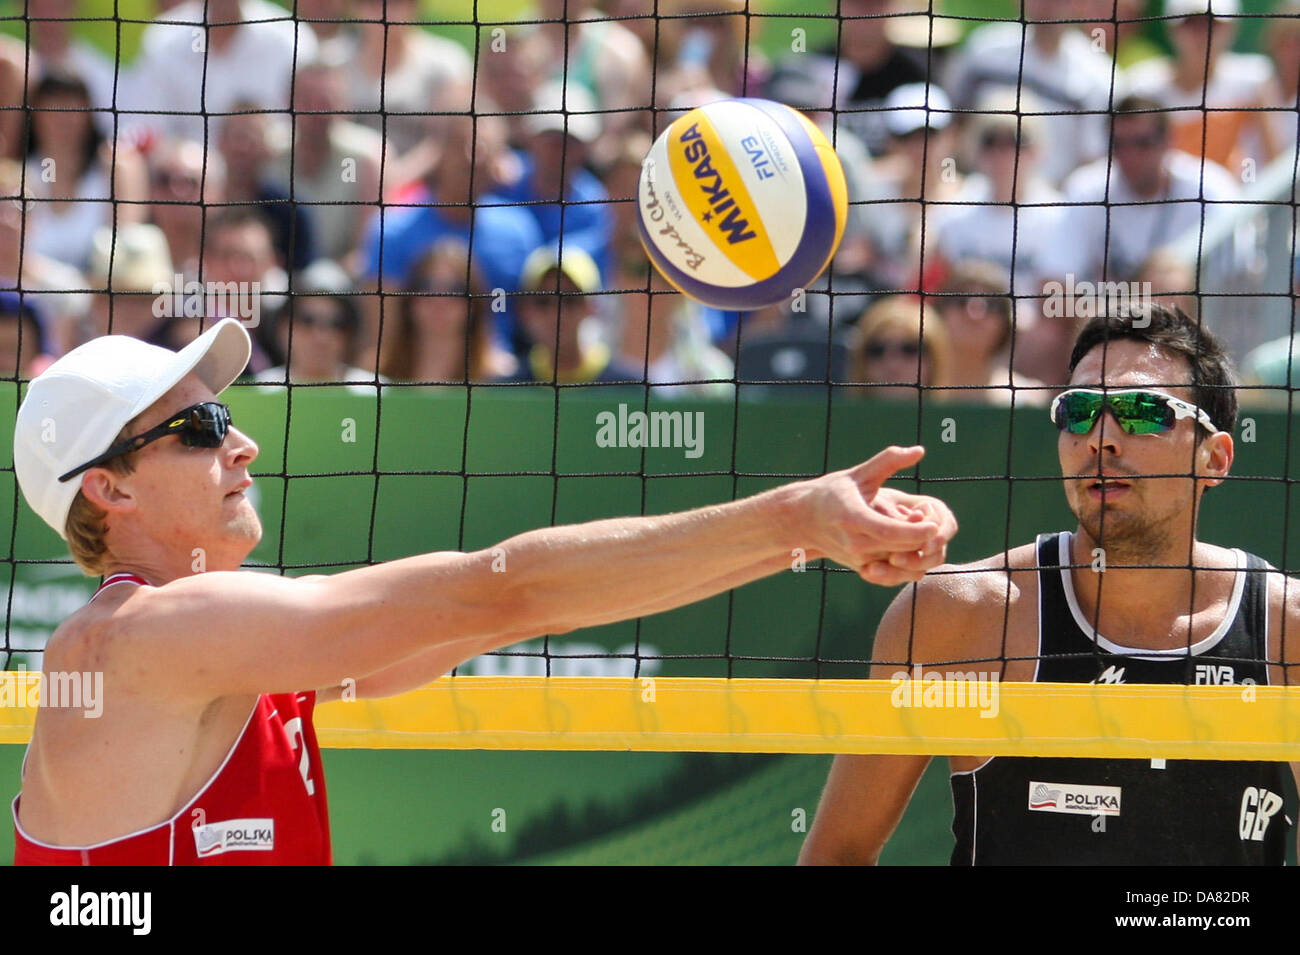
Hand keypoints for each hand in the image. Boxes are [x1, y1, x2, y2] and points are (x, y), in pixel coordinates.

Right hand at [797, 446, 956, 585]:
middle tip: (933, 521)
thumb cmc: (833, 492)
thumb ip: (889, 460)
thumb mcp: (859, 474)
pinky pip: (892, 570)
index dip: (916, 530)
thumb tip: (919, 450)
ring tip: (922, 528)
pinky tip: (911, 541)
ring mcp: (856, 559)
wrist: (804, 519)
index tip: (934, 523)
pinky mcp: (860, 567)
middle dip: (922, 539)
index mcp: (852, 518)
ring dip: (917, 549)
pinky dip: (907, 559)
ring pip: (899, 562)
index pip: (889, 531)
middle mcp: (853, 543)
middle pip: (899, 549)